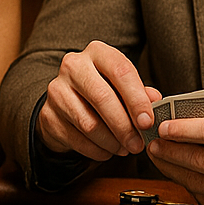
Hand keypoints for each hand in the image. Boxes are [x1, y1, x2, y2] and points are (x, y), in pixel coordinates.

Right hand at [36, 41, 161, 160]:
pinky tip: (107, 151)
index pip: (120, 71)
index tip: (148, 123)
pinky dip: (96, 150)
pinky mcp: (47, 115)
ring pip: (88, 123)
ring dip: (111, 142)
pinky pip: (76, 138)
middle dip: (124, 126)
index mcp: (97, 52)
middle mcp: (73, 66)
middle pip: (102, 97)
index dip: (136, 99)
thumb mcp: (122, 86)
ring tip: (124, 149)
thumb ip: (140, 92)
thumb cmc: (103, 90)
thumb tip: (156, 101)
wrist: (66, 102)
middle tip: (138, 144)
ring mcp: (56, 90)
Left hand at [147, 108, 203, 204]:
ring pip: (197, 182)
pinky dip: (187, 184)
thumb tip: (177, 116)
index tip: (163, 127)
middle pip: (200, 160)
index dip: (182, 129)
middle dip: (170, 151)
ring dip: (172, 169)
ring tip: (158, 156)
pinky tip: (178, 172)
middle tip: (152, 142)